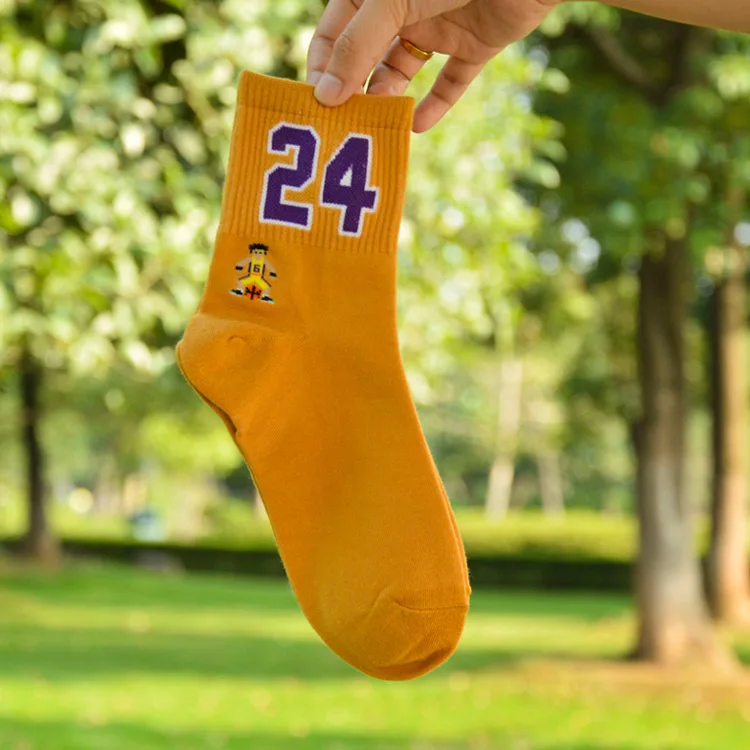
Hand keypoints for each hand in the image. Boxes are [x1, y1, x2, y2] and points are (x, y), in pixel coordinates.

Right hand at [307, 0, 557, 131]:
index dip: (323, 66)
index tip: (318, 103)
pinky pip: (450, 82)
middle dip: (355, 89)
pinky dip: (436, 105)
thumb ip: (357, 48)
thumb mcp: (391, 4)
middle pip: (366, 57)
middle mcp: (402, 9)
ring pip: (404, 72)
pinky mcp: (474, 44)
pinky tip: (418, 127)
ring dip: (391, 98)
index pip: (335, 33)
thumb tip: (325, 95)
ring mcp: (438, 25)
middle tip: (347, 124)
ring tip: (383, 122)